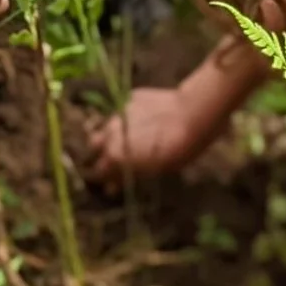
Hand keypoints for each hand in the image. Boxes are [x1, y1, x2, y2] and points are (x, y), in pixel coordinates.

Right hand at [85, 85, 222, 183]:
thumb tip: (110, 188)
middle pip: (94, 146)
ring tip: (126, 139)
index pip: (98, 171)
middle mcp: (109, 133)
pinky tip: (141, 120)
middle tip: (116, 160)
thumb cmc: (177, 150)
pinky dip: (125, 118)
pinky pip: (121, 111)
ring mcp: (117, 113)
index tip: (111, 181)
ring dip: (110, 134)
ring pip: (105, 126)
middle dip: (101, 153)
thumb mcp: (153, 170)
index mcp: (113, 155)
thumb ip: (128, 177)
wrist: (191, 115)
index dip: (104, 177)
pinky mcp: (129, 98)